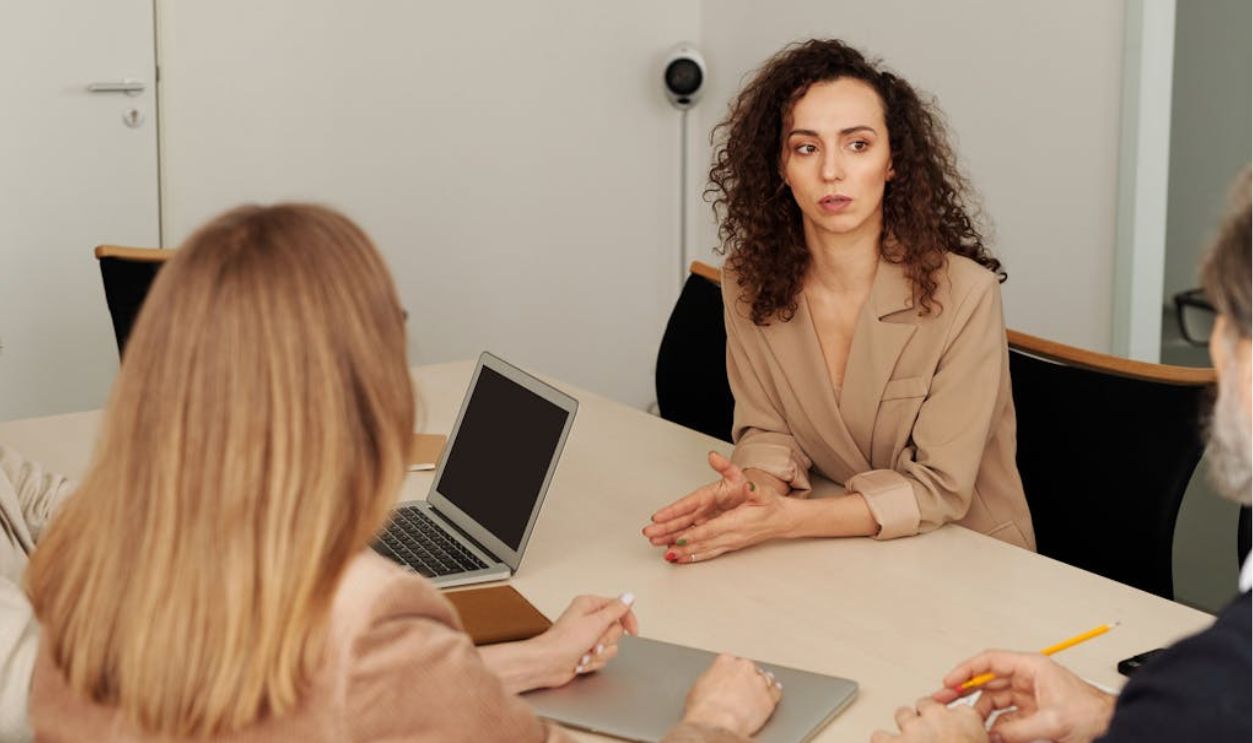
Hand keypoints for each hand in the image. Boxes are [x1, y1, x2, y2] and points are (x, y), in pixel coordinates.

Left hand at [535, 593, 638, 687]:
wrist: (547, 664)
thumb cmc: (563, 642)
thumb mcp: (595, 623)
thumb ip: (615, 610)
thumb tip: (628, 597)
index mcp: (589, 605)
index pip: (618, 608)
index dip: (628, 619)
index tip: (633, 631)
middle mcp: (588, 619)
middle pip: (616, 630)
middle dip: (606, 641)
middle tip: (594, 643)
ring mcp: (587, 637)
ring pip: (611, 646)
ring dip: (599, 654)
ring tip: (584, 654)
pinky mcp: (586, 653)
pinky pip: (602, 658)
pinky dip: (593, 662)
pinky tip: (580, 662)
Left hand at [644, 452, 791, 562]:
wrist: (783, 520)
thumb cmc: (769, 504)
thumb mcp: (757, 486)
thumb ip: (739, 476)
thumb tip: (726, 466)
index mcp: (737, 521)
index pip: (712, 529)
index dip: (695, 534)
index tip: (679, 537)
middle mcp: (731, 535)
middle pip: (701, 540)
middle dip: (678, 542)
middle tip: (657, 541)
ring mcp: (729, 542)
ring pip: (702, 549)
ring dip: (682, 552)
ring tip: (663, 552)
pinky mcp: (728, 545)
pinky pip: (707, 553)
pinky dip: (692, 557)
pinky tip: (679, 558)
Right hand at [681, 653, 781, 736]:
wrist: (716, 724)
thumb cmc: (704, 709)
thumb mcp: (698, 688)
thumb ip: (710, 679)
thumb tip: (712, 685)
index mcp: (725, 661)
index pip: (731, 661)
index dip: (731, 672)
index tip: (729, 679)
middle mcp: (744, 667)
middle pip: (749, 668)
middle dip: (746, 677)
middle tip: (741, 689)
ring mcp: (759, 682)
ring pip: (764, 678)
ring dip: (761, 684)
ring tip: (756, 693)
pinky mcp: (769, 698)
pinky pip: (776, 691)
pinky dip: (775, 693)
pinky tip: (773, 694)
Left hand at [871, 697, 987, 742]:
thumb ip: (975, 740)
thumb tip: (965, 741)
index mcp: (966, 719)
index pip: (956, 710)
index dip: (951, 722)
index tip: (950, 731)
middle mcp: (938, 717)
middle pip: (925, 705)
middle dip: (925, 719)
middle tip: (927, 737)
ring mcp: (913, 727)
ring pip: (902, 714)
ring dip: (905, 729)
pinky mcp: (891, 741)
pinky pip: (879, 736)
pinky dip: (883, 742)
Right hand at [933, 651, 1115, 742]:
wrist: (1112, 726)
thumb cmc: (1093, 714)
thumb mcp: (1053, 722)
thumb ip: (1018, 729)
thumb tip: (993, 735)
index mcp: (1031, 668)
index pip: (990, 661)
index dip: (966, 670)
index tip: (949, 682)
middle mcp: (1027, 679)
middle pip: (987, 681)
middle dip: (964, 691)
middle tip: (943, 700)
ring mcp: (1029, 697)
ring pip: (994, 702)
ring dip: (980, 714)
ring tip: (966, 725)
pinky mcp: (1032, 714)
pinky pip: (1005, 719)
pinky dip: (995, 728)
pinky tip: (987, 735)